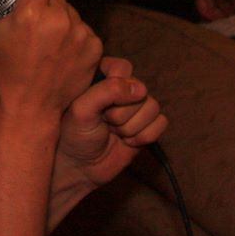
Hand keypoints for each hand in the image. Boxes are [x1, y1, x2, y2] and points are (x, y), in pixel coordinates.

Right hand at [0, 0, 102, 119]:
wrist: (28, 107)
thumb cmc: (0, 69)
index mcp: (30, 12)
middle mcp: (59, 20)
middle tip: (33, 16)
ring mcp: (80, 34)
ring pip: (70, 10)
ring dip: (59, 18)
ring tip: (46, 39)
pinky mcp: (94, 48)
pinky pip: (83, 29)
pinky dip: (73, 35)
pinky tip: (60, 50)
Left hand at [54, 57, 167, 189]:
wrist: (79, 167)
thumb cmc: (73, 134)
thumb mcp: (82, 109)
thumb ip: (107, 92)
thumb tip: (141, 89)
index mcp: (102, 76)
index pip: (123, 68)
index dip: (115, 87)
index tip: (100, 105)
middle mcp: (121, 89)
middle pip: (140, 90)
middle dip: (121, 114)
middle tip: (104, 123)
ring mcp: (135, 108)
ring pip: (153, 107)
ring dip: (132, 126)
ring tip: (114, 133)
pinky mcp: (146, 126)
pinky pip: (161, 123)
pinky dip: (145, 136)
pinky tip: (127, 142)